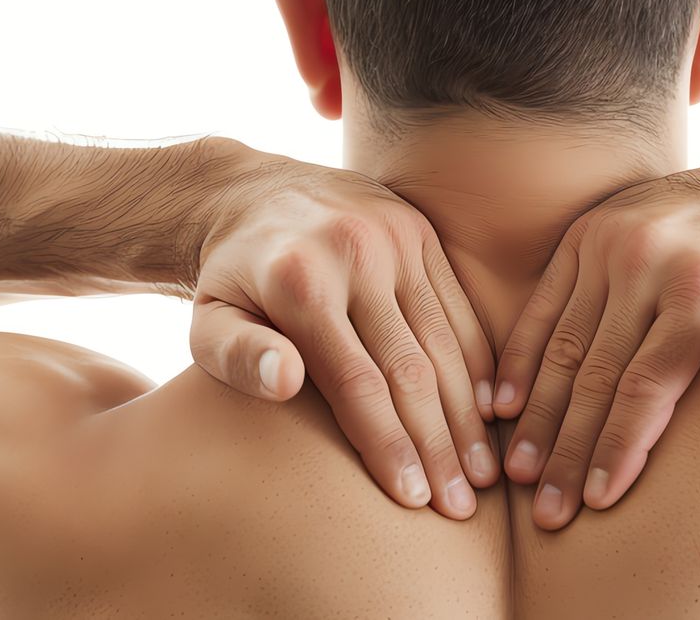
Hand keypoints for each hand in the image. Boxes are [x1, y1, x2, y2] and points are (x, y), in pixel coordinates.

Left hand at [187, 147, 500, 517]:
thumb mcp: (209, 319)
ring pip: (446, 341)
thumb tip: (285, 383)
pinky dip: (479, 363)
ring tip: (484, 475)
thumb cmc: (231, 281)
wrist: (255, 192)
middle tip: (461, 507)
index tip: (413, 501)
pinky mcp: (422, 233)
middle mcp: (357, 254)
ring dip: (468, 413)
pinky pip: (459, 308)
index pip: (357, 382)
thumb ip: (237, 356)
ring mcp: (397, 238)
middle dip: (439, 445)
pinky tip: (491, 413)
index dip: (388, 445)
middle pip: (411, 368)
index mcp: (300, 281)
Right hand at [491, 151, 699, 528]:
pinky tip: (501, 406)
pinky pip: (542, 305)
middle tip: (547, 511)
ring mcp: (608, 243)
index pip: (647, 385)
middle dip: (568, 449)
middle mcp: (646, 260)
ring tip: (519, 472)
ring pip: (562, 344)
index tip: (597, 502)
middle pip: (596, 374)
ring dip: (536, 414)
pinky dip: (519, 358)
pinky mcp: (583, 234)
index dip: (619, 446)